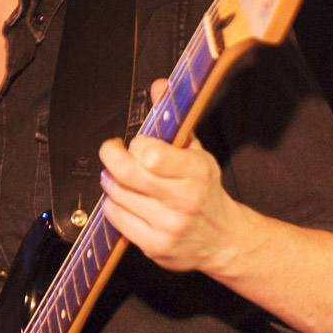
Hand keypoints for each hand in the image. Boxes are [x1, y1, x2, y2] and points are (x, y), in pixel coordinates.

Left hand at [98, 79, 241, 274]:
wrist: (222, 239)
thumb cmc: (205, 191)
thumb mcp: (197, 153)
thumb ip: (174, 120)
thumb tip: (159, 86)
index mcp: (196, 172)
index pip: (150, 153)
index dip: (136, 145)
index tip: (136, 143)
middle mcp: (183, 200)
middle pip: (127, 174)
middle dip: (110, 157)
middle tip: (111, 151)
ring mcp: (168, 226)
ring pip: (117, 195)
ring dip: (111, 181)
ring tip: (119, 177)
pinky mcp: (154, 246)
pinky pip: (116, 219)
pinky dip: (113, 205)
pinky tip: (124, 199)